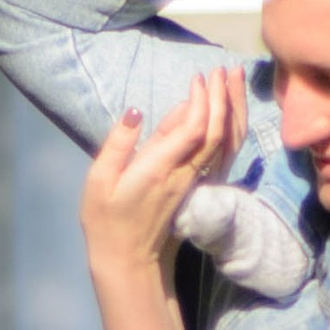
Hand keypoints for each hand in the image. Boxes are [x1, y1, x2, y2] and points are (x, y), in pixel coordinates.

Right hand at [80, 71, 245, 284]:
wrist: (128, 258)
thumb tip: (137, 111)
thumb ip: (118, 144)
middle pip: (215, 132)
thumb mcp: (99, 180)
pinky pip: (220, 154)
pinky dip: (227, 130)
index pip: (192, 129)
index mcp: (159, 169)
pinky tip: (226, 114)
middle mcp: (183, 175)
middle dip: (221, 98)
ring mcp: (193, 183)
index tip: (198, 78)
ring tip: (230, 83)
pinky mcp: (196, 187)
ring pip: (222, 143)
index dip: (201, 101)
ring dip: (229, 111)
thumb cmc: (106, 219)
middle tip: (218, 71)